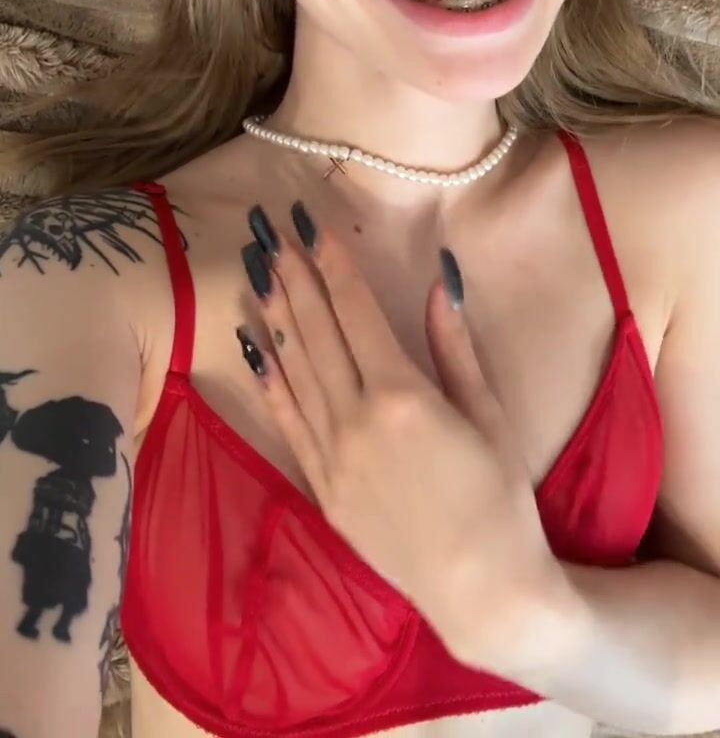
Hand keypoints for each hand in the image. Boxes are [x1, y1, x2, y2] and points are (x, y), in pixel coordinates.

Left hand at [238, 200, 561, 665]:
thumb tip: (439, 281)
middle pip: (316, 333)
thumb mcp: (489, 414)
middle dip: (294, 278)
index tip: (312, 226)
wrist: (481, 589)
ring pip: (294, 370)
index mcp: (403, 396)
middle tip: (271, 232)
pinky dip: (270, 381)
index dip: (333, 265)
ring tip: (256, 271)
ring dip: (275, 317)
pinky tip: (256, 346)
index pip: (356, 313)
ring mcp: (332, 456)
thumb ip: (455, 347)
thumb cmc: (500, 499)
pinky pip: (287, 422)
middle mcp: (356, 420)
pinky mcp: (322, 487)